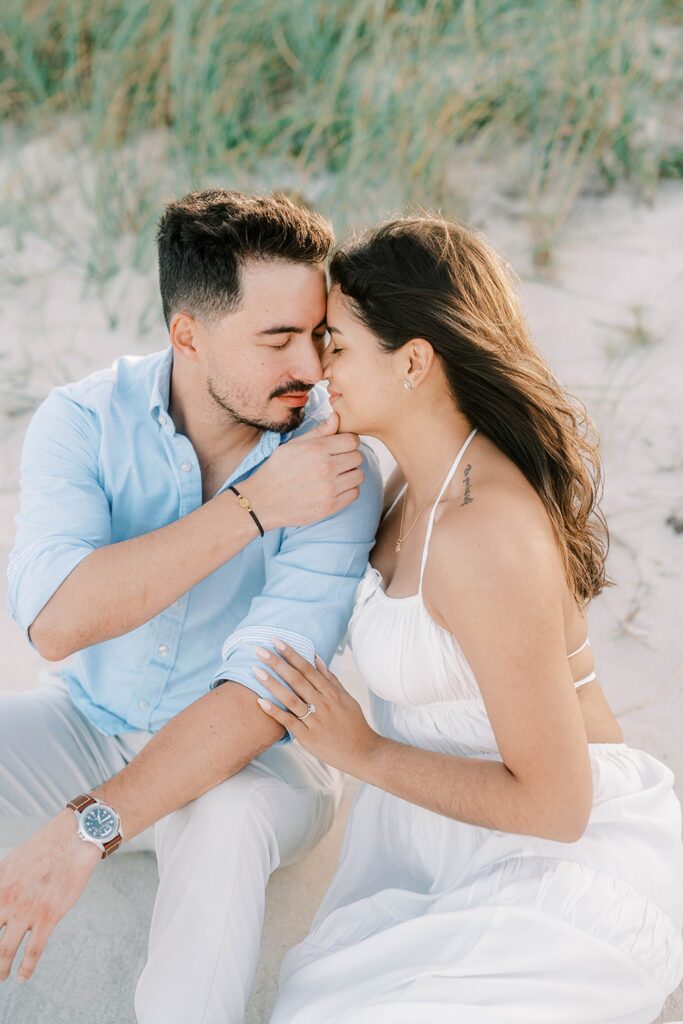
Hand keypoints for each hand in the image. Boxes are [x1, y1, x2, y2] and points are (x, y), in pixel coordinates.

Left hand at [0, 809, 100, 982]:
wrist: (73, 839)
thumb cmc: (45, 848)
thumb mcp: (10, 863)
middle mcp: (7, 901)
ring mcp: (27, 911)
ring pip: (5, 951)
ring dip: (1, 969)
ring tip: (1, 976)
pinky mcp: (48, 916)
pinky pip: (34, 950)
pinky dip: (26, 968)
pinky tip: (23, 976)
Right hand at [247, 412, 364, 529]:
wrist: (264, 501)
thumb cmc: (278, 469)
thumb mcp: (294, 445)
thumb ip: (319, 431)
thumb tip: (337, 416)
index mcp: (317, 449)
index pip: (352, 440)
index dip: (348, 442)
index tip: (341, 447)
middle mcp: (326, 468)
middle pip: (358, 457)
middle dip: (350, 457)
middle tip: (338, 462)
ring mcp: (329, 489)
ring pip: (359, 475)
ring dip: (350, 474)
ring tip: (337, 475)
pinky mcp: (330, 506)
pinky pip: (354, 493)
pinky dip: (348, 490)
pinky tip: (335, 488)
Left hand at [252, 640, 381, 774]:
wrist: (362, 752)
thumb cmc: (353, 723)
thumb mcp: (346, 697)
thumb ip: (330, 678)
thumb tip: (316, 657)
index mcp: (331, 692)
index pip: (308, 668)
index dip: (292, 654)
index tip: (277, 641)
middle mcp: (323, 703)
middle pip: (297, 679)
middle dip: (277, 663)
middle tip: (259, 650)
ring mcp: (315, 720)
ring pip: (291, 698)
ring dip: (273, 683)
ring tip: (256, 671)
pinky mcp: (308, 737)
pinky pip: (288, 722)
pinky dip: (274, 712)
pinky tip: (260, 701)